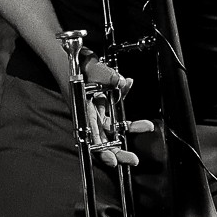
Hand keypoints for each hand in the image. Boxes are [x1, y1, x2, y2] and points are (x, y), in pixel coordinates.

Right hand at [82, 53, 153, 167]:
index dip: (101, 150)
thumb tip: (123, 82)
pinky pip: (117, 110)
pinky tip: (134, 97)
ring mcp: (96, 110)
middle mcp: (89, 115)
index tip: (112, 159)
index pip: (91, 137)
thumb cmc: (75, 65)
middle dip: (118, 151)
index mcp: (82, 113)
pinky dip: (125, 103)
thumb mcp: (91, 68)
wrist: (71, 57)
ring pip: (113, 128)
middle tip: (133, 159)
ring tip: (146, 127)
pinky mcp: (103, 104)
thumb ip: (106, 75)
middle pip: (103, 140)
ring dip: (129, 129)